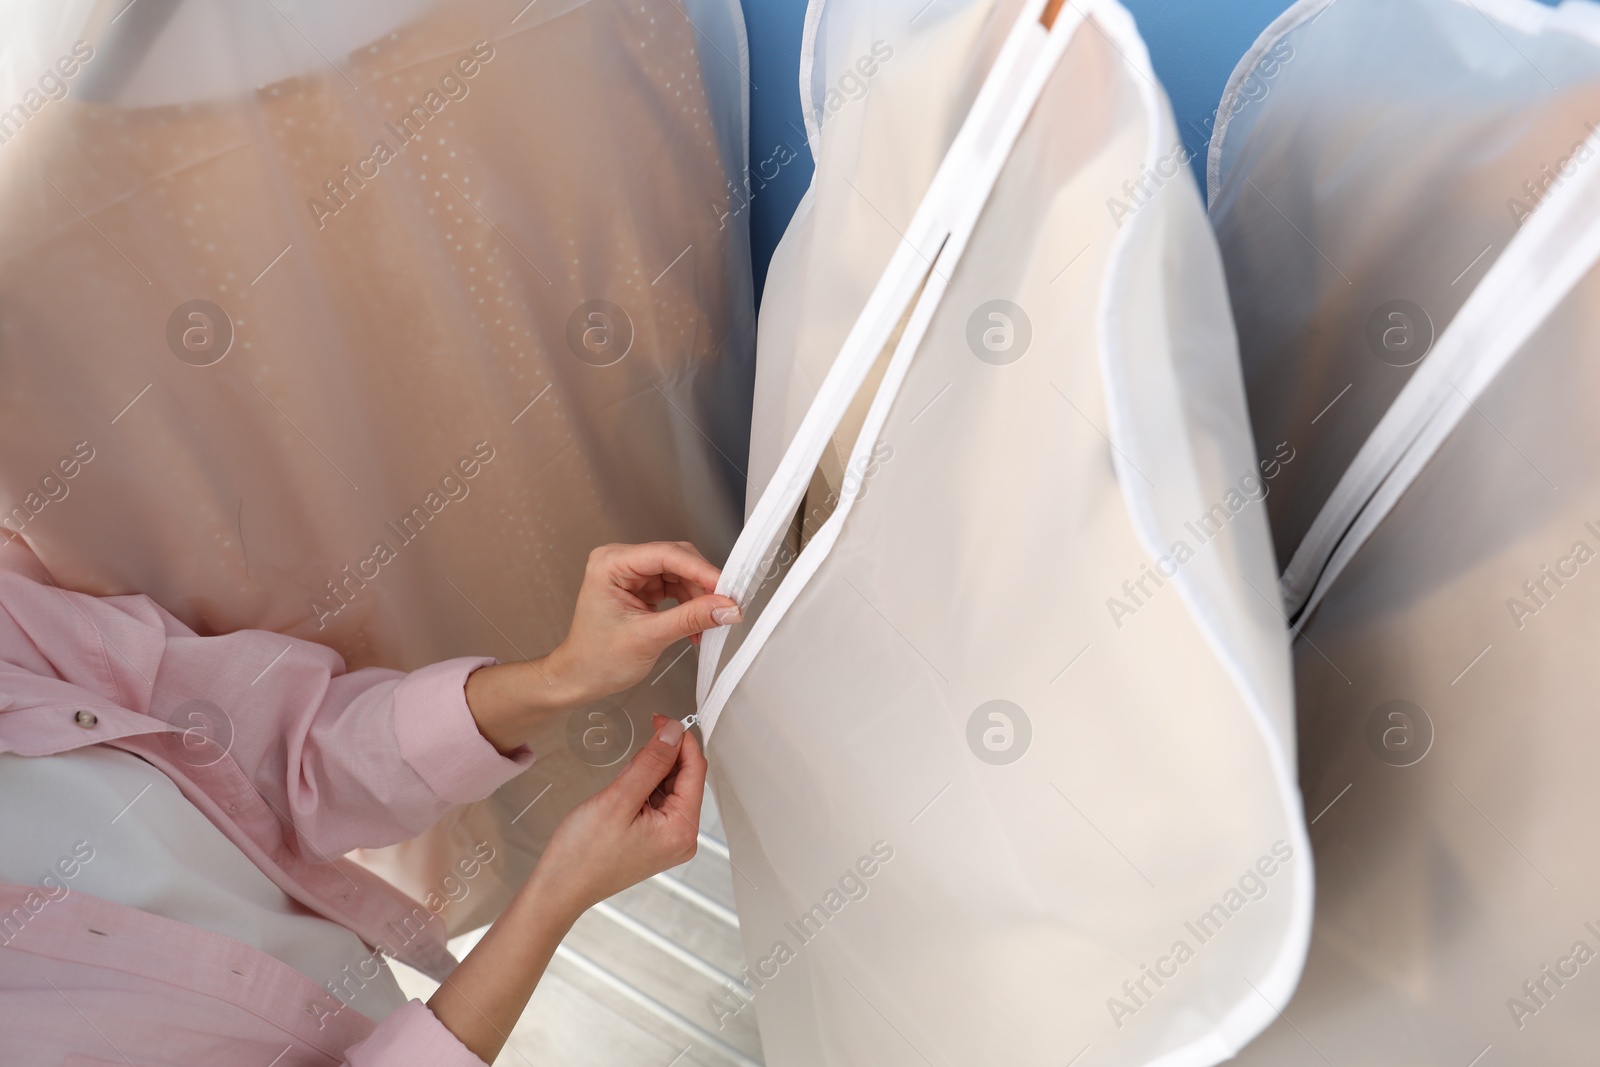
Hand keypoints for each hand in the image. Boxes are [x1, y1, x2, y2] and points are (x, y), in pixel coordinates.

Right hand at [426, 715, 706, 1061]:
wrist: (559, 888)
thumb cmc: (582, 856)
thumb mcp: (618, 799)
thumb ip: (651, 762)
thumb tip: (674, 734)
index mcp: (681, 830)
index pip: (696, 771)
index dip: (681, 740)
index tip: (663, 721)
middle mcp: (682, 837)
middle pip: (686, 779)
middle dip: (663, 759)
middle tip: (635, 753)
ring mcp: (668, 840)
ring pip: (671, 788)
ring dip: (651, 774)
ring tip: (621, 785)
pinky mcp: (654, 839)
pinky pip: (658, 802)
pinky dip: (644, 788)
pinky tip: (623, 794)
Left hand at [544, 542, 740, 703]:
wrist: (580, 678)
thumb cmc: (595, 659)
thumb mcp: (648, 638)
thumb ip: (690, 619)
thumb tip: (726, 607)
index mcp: (611, 564)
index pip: (666, 555)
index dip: (701, 570)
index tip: (726, 588)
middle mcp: (621, 562)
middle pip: (677, 560)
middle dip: (703, 585)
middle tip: (727, 605)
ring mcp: (633, 575)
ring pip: (681, 575)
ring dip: (700, 599)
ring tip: (711, 623)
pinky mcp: (643, 589)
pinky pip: (677, 588)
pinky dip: (691, 606)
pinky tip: (698, 625)